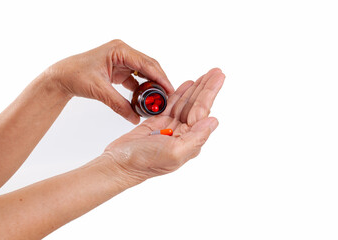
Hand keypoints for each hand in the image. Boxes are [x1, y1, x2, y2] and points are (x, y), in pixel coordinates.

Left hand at [45, 39, 173, 123]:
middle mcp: (123, 53)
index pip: (146, 63)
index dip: (160, 77)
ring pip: (144, 72)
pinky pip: (136, 79)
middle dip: (159, 81)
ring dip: (152, 85)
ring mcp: (122, 61)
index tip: (170, 90)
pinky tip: (146, 99)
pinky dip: (142, 89)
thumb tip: (134, 118)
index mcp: (119, 50)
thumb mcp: (99, 90)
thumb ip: (118, 105)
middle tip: (167, 97)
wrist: (63, 77)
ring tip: (159, 99)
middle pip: (149, 66)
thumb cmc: (76, 75)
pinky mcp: (119, 70)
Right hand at [103, 68, 224, 180]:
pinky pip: (172, 106)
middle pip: (197, 106)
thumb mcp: (174, 152)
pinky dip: (179, 95)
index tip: (218, 77)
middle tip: (216, 72)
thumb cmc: (144, 162)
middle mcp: (182, 134)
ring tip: (204, 75)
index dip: (210, 93)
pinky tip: (186, 86)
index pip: (202, 112)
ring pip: (185, 104)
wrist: (119, 164)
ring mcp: (170, 128)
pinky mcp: (157, 124)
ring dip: (194, 89)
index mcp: (189, 141)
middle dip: (206, 88)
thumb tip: (213, 121)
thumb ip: (196, 137)